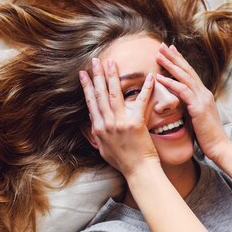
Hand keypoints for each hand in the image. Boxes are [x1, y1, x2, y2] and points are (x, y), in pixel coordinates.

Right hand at [80, 58, 159, 176]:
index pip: (91, 102)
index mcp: (99, 128)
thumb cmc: (123, 162)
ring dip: (112, 76)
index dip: (87, 86)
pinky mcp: (135, 123)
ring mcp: (120, 123)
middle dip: (96, 75)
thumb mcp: (103, 148)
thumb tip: (91, 121)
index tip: (83, 74)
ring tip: (111, 62)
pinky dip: (146, 88)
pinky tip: (149, 76)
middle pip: (100, 94)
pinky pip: (141, 101)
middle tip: (95, 60)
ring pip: (114, 94)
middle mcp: (107, 123)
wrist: (138, 171)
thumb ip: (97, 133)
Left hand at [155, 44, 228, 162]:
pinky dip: (171, 83)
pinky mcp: (198, 107)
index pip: (190, 73)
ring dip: (170, 65)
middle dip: (174, 57)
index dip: (180, 61)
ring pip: (184, 76)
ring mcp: (202, 99)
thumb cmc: (207, 136)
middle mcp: (204, 93)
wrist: (219, 147)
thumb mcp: (196, 118)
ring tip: (159, 55)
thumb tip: (180, 104)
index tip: (170, 50)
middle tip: (162, 45)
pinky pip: (183, 91)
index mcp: (203, 95)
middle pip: (187, 70)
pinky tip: (160, 77)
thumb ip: (189, 107)